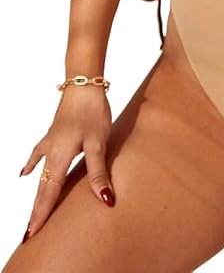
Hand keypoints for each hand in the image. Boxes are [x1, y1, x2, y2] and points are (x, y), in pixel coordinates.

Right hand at [19, 84, 114, 241]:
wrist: (84, 84)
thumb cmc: (92, 111)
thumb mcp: (99, 143)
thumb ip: (98, 172)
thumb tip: (104, 199)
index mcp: (60, 157)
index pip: (49, 192)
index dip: (42, 214)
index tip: (32, 233)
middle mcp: (51, 152)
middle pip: (42, 187)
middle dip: (36, 210)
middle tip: (29, 232)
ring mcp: (50, 141)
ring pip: (41, 174)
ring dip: (37, 193)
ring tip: (31, 211)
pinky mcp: (54, 133)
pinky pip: (38, 154)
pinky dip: (31, 165)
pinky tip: (24, 173)